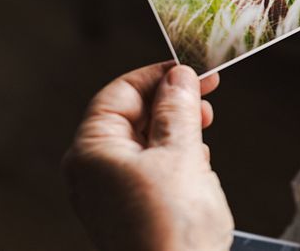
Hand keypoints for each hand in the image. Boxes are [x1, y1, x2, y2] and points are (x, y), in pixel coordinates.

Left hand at [63, 63, 232, 250]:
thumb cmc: (172, 230)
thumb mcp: (182, 154)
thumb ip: (179, 109)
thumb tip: (178, 77)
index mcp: (92, 151)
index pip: (120, 93)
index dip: (158, 76)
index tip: (192, 70)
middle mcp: (93, 172)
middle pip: (131, 117)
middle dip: (170, 104)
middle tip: (206, 96)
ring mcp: (110, 196)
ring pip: (144, 144)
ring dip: (176, 132)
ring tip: (204, 134)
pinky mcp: (131, 214)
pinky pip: (150, 172)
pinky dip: (175, 160)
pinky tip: (198, 167)